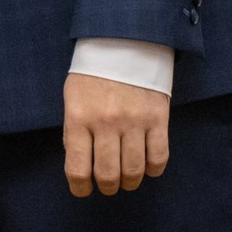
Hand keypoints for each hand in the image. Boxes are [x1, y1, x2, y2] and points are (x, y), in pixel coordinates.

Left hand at [62, 73, 168, 196]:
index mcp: (79, 118)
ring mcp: (134, 121)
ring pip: (134, 171)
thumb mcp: (72, 99)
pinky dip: (153, 170)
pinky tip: (147, 166)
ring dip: (130, 182)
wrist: (124, 42)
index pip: (78, 169)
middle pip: (108, 175)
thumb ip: (74, 132)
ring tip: (127, 178)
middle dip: (107, 187)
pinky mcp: (157, 118)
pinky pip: (159, 157)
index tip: (83, 189)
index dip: (80, 188)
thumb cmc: (93, 75)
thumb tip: (80, 166)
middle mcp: (106, 122)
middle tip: (108, 184)